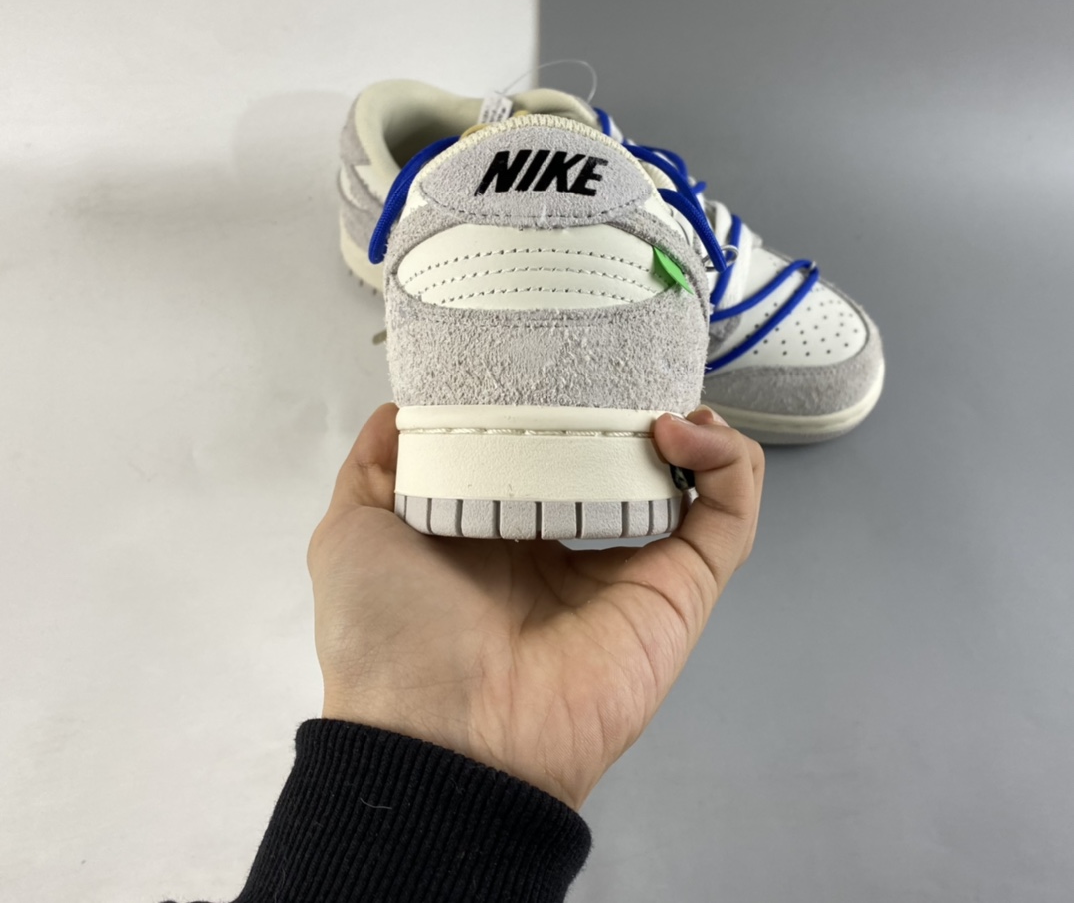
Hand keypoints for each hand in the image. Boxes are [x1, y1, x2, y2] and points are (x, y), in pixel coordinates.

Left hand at [307, 403, 763, 810]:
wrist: (436, 736)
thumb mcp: (354, 530)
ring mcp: (634, 569)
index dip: (574, 403)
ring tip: (668, 402)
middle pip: (631, 461)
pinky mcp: (680, 592)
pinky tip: (688, 431)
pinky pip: (731, 520)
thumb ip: (376, 465)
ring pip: (697, 485)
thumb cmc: (389, 631)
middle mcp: (575, 546)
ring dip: (699, 430)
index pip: (559, 453)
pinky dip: (731, 465)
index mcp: (509, 530)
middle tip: (630, 366)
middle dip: (640, 407)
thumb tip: (399, 407)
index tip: (571, 356)